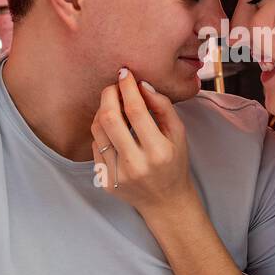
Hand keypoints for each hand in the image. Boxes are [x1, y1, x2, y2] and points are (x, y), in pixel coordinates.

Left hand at [91, 68, 195, 217]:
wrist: (165, 201)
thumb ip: (163, 107)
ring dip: (102, 111)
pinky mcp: (105, 181)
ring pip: (98, 130)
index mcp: (158, 151)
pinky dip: (103, 132)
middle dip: (109, 94)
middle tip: (114, 86)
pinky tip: (114, 130)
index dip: (128, 88)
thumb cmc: (174, 163)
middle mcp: (136, 164)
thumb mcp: (178, 134)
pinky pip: (96, 145)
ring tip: (113, 105)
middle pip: (110, 118)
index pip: (136, 111)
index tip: (125, 73)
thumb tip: (142, 85)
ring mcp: (118, 175)